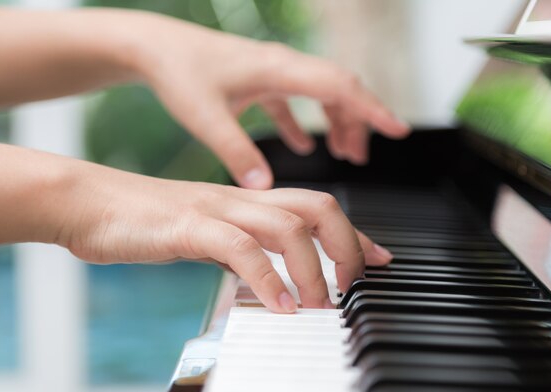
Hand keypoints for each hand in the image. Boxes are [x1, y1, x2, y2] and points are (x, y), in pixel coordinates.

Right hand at [60, 163, 392, 312]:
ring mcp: (214, 209)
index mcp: (243, 201)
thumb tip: (266, 279)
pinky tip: (279, 306)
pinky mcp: (188, 226)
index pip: (313, 208)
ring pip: (286, 226)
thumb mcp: (202, 235)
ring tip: (322, 305)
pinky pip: (240, 249)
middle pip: (315, 206)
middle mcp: (238, 200)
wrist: (87, 202)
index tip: (379, 259)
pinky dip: (268, 279)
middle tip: (354, 285)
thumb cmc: (142, 221)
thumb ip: (237, 251)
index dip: (353, 234)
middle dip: (348, 245)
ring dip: (314, 269)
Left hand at [128, 15, 409, 188]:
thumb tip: (264, 187)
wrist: (152, 45)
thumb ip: (235, 152)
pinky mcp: (258, 79)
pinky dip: (305, 123)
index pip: (339, 85)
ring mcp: (271, 71)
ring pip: (320, 93)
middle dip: (357, 120)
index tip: (397, 131)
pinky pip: (294, 100)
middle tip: (363, 156)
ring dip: (336, 121)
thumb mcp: (206, 117)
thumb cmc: (178, 73)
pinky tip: (304, 146)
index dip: (371, 109)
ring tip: (344, 154)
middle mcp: (282, 66)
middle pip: (338, 89)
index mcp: (278, 69)